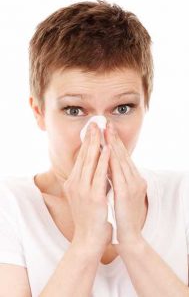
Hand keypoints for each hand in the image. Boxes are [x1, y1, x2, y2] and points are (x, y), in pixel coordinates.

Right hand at [62, 122, 111, 253]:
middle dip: (90, 138)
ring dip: (96, 144)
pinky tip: (108, 149)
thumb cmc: (89, 218)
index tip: (91, 131)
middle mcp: (75, 184)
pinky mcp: (93, 196)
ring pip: (90, 162)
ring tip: (101, 130)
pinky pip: (99, 174)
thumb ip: (88, 181)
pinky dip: (103, 160)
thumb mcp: (84, 196)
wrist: (88, 239)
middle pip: (83, 156)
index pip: (80, 159)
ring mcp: (83, 190)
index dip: (86, 143)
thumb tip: (97, 167)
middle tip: (94, 124)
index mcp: (72, 183)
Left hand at [105, 122, 147, 249]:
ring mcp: (132, 185)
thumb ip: (114, 179)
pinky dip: (112, 160)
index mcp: (132, 180)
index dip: (114, 143)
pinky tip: (107, 151)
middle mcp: (135, 179)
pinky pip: (118, 173)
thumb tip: (105, 166)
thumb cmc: (122, 215)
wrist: (128, 236)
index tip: (106, 130)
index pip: (122, 158)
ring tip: (106, 131)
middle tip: (106, 124)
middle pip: (122, 155)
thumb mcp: (119, 194)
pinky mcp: (126, 193)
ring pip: (121, 160)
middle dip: (113, 138)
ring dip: (113, 145)